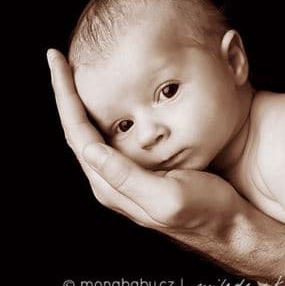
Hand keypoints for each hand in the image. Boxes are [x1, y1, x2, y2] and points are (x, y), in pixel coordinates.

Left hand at [47, 49, 240, 232]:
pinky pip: (112, 139)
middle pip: (78, 132)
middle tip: (59, 61)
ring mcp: (125, 177)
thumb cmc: (205, 210)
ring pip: (92, 134)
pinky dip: (102, 115)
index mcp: (113, 186)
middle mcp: (113, 182)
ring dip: (81, 104)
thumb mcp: (167, 196)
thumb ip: (127, 177)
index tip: (57, 62)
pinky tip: (107, 102)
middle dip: (66, 95)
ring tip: (75, 76)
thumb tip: (90, 150)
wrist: (227, 224)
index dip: (66, 97)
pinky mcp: (140, 172)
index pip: (78, 134)